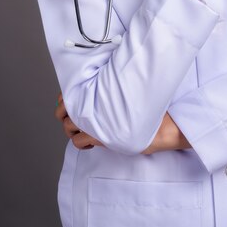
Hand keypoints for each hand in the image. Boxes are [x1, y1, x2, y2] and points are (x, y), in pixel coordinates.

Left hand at [55, 94, 190, 153]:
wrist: (162, 125)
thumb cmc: (150, 107)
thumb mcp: (130, 91)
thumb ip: (113, 89)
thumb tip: (102, 84)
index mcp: (101, 90)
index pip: (70, 92)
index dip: (66, 97)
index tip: (69, 99)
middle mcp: (94, 105)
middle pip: (64, 109)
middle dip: (64, 112)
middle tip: (71, 114)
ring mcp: (95, 122)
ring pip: (68, 126)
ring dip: (71, 127)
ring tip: (80, 128)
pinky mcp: (100, 138)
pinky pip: (78, 142)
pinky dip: (80, 142)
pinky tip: (89, 141)